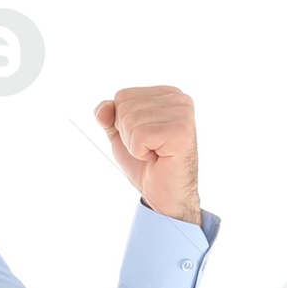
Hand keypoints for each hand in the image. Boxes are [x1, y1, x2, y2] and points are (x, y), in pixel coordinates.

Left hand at [93, 86, 201, 224]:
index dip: (122, 123)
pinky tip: (158, 157)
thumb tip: (103, 109)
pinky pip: (139, 136)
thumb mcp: (120, 134)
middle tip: (150, 148)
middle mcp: (179, 99)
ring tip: (154, 153)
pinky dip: (140, 153)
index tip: (144, 137)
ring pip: (130, 121)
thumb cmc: (146, 163)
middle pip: (125, 107)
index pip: (122, 96)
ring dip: (135, 145)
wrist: (164, 193)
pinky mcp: (181, 131)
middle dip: (128, 134)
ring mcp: (183, 114)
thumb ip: (109, 115)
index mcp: (167, 94)